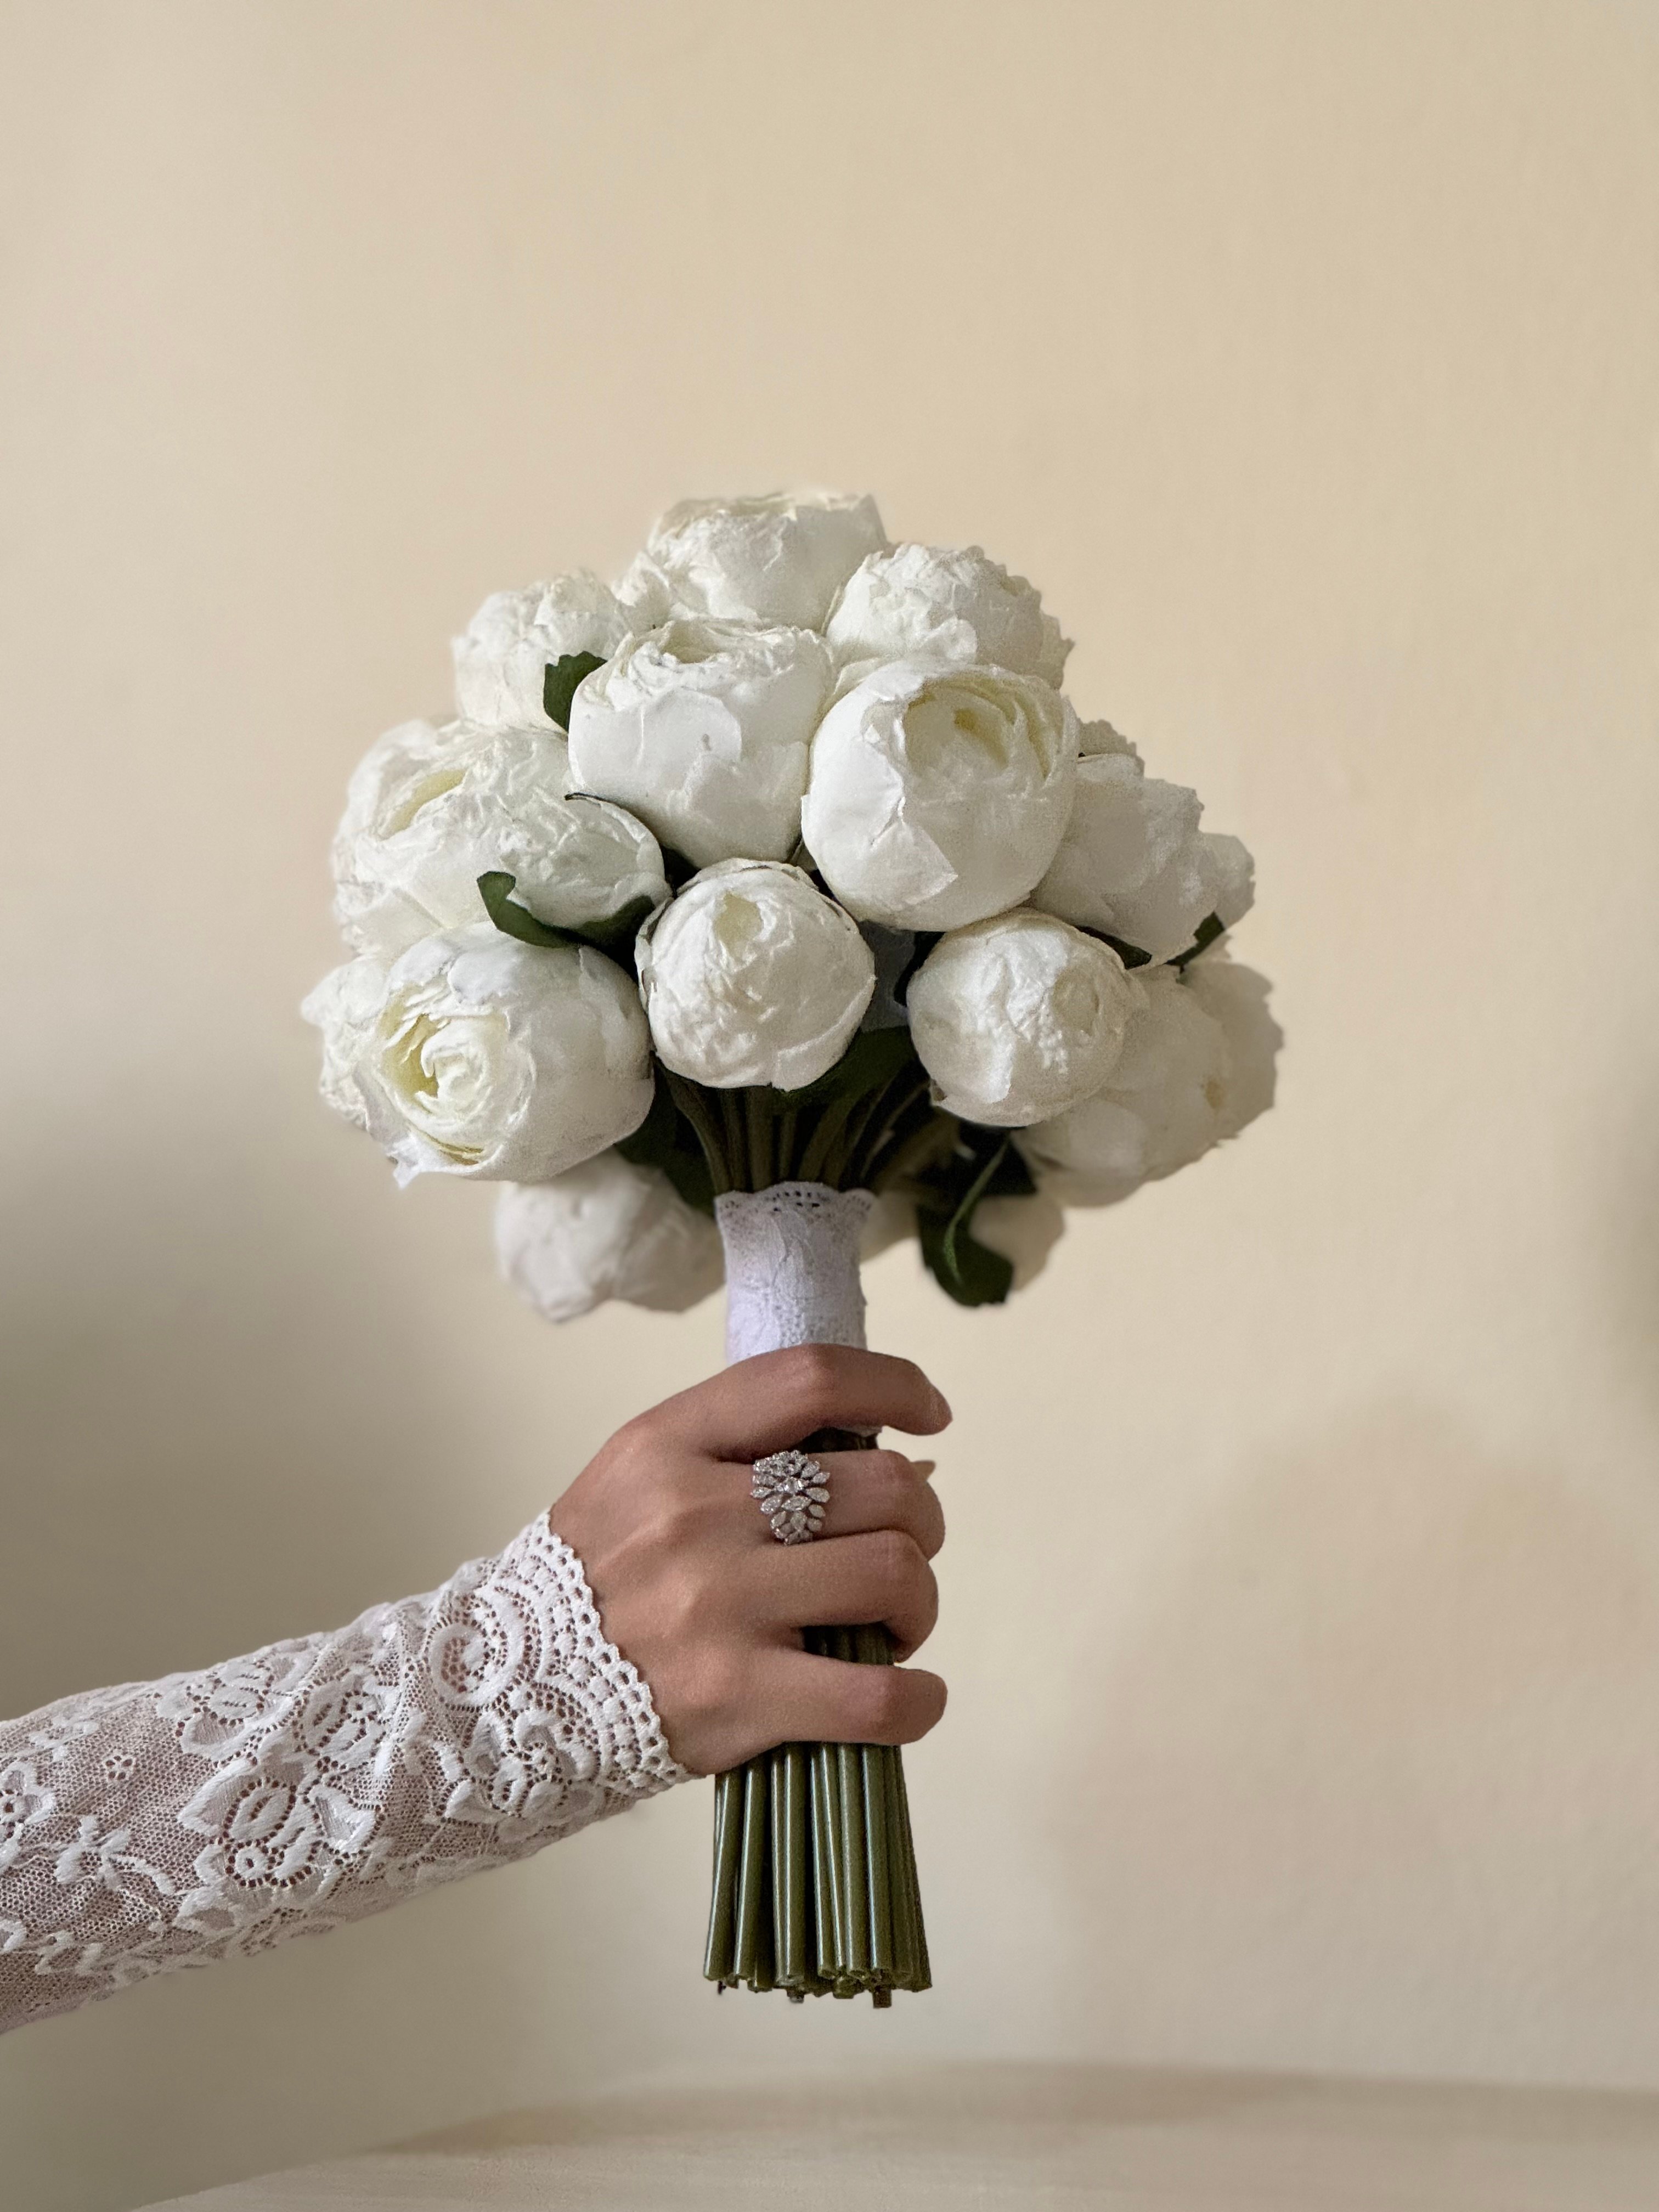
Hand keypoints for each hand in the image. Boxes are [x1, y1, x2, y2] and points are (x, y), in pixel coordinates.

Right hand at [548, 1345, 951, 1774]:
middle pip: (880, 1486)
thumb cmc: (600, 1576)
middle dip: (922, 1518)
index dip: (894, 1385)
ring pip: (892, 1574)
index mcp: (669, 1443)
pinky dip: (917, 1699)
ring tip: (893, 1623)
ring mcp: (718, 1607)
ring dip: (920, 1601)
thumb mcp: (643, 1477)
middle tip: (904, 1548)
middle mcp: (695, 1514)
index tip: (930, 1413)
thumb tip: (899, 1458)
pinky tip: (910, 1694)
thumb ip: (746, 1452)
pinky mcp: (736, 1698)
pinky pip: (875, 1698)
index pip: (810, 1379)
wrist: (505, 1692)